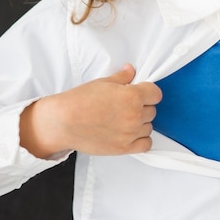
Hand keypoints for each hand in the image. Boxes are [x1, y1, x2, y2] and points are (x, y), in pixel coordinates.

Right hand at [20, 64, 162, 157]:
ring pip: (149, 127)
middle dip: (142, 107)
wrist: (62, 123)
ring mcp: (130, 133)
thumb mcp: (103, 83)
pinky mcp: (124, 148)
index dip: (149, 92)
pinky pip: (145, 144)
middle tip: (127, 106)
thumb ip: (122, 77)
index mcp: (132, 96)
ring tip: (124, 120)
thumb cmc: (79, 101)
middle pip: (152, 110)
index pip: (156, 94)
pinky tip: (131, 134)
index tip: (142, 93)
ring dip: (141, 123)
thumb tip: (131, 71)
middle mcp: (135, 115)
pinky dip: (141, 139)